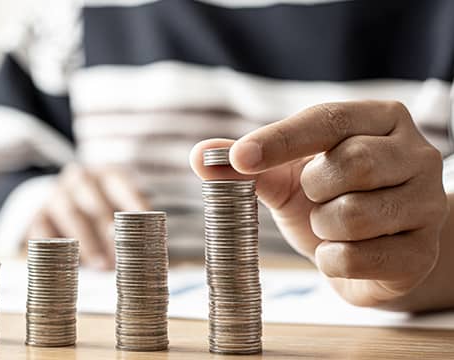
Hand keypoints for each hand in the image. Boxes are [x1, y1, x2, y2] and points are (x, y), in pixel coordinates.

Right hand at [26, 163, 149, 269]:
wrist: (61, 201)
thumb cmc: (103, 209)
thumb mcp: (120, 207)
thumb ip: (133, 223)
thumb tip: (151, 250)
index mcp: (107, 175)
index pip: (124, 189)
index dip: (134, 210)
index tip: (145, 232)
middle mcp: (81, 180)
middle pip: (97, 206)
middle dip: (109, 234)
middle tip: (122, 256)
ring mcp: (56, 195)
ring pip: (72, 216)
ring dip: (88, 243)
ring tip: (102, 265)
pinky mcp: (37, 214)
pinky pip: (44, 230)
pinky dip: (57, 246)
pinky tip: (70, 263)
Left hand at [190, 101, 447, 307]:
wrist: (368, 251)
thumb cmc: (327, 200)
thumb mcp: (286, 176)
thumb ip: (247, 164)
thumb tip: (199, 155)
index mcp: (381, 120)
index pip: (328, 120)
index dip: (279, 140)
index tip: (239, 158)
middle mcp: (416, 155)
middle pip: (350, 164)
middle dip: (313, 189)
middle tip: (314, 196)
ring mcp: (427, 205)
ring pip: (353, 214)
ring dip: (322, 227)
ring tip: (331, 225)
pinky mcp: (423, 253)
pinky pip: (358, 257)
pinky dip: (330, 260)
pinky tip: (340, 252)